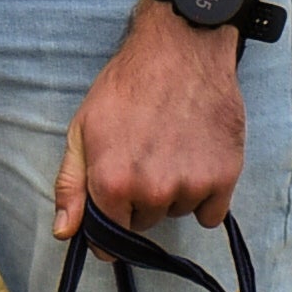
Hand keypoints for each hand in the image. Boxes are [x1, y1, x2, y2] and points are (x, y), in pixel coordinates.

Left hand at [57, 0, 252, 239]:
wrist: (182, 50)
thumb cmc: (127, 86)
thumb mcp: (82, 129)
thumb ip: (71, 185)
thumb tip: (66, 232)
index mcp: (113, 182)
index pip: (108, 242)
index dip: (108, 226)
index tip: (115, 207)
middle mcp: (153, 191)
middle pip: (144, 224)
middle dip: (140, 200)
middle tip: (144, 157)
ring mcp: (192, 186)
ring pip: (177, 213)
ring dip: (174, 193)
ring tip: (171, 148)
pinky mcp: (225, 177)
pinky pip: (211, 213)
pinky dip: (205, 196)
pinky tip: (196, 160)